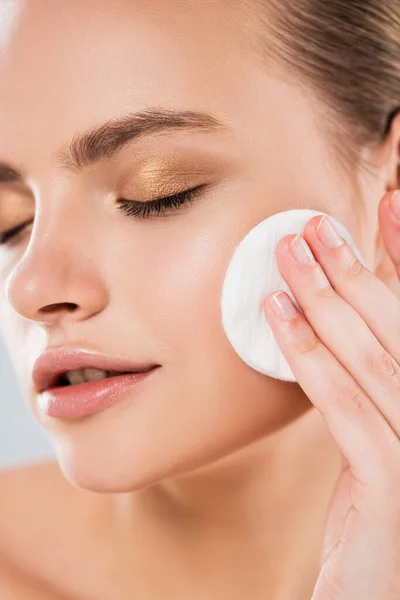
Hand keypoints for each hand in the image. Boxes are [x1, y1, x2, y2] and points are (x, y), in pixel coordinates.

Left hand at [264, 190, 399, 599]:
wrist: (377, 597)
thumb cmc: (376, 517)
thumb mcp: (378, 438)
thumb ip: (368, 382)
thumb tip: (336, 319)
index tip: (387, 207)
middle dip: (358, 267)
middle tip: (315, 224)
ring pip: (375, 358)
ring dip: (328, 298)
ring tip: (290, 254)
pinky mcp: (392, 490)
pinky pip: (346, 408)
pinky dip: (310, 356)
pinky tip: (278, 316)